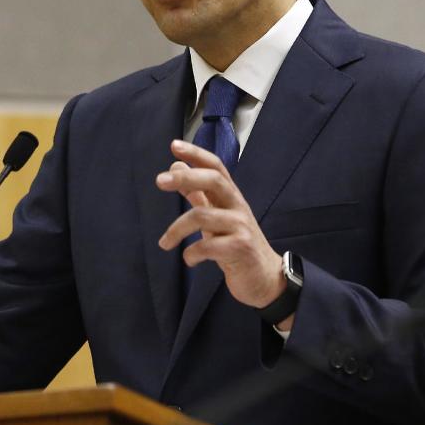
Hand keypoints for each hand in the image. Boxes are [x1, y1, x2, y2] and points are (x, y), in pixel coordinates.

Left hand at [156, 139, 290, 323]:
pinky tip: (188, 259)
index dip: (197, 154)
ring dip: (176, 230)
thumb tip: (177, 166)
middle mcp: (238, 207)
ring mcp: (241, 227)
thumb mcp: (216, 217)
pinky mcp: (240, 249)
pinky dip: (191, 253)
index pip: (216, 167)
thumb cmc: (236, 245)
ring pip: (203, 216)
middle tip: (159, 180)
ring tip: (164, 243)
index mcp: (231, 197)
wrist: (265, 279)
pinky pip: (208, 246)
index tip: (174, 145)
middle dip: (186, 177)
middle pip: (214, 181)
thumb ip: (198, 193)